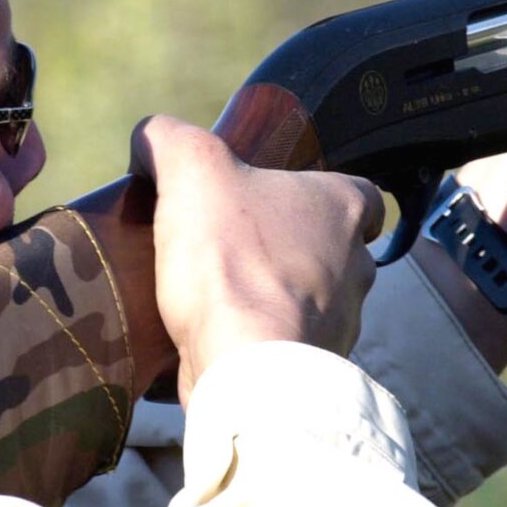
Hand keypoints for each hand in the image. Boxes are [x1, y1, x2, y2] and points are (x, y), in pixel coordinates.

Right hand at [129, 115, 383, 404]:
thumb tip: (148, 139)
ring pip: (311, 299)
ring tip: (218, 294)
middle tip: (230, 244)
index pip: (358, 192)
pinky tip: (220, 337)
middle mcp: (356, 265)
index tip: (274, 200)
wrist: (245, 364)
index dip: (318, 192)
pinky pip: (289, 346)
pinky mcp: (314, 368)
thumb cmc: (231, 259)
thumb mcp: (191, 168)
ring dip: (272, 296)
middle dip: (285, 247)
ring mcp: (342, 322)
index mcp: (345, 208)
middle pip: (330, 246)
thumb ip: (169, 138)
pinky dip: (261, 341)